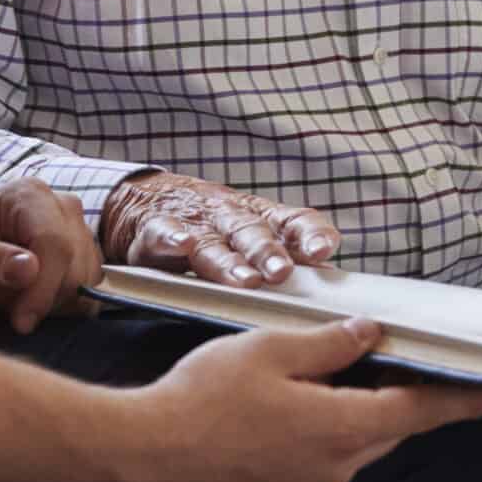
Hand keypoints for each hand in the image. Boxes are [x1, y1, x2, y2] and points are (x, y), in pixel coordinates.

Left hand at [0, 179, 101, 333]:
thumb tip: (29, 268)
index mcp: (28, 196)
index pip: (55, 244)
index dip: (43, 288)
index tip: (20, 322)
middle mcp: (60, 206)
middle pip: (76, 264)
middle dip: (44, 298)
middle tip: (4, 308)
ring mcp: (76, 230)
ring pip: (86, 281)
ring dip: (52, 304)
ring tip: (12, 300)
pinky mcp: (81, 257)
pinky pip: (88, 291)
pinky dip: (62, 307)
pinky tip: (30, 302)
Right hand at [101, 171, 340, 285]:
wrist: (149, 201)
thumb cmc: (214, 227)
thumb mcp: (253, 233)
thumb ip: (289, 254)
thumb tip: (332, 280)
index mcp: (260, 218)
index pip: (292, 221)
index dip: (309, 234)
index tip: (325, 250)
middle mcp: (230, 217)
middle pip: (253, 232)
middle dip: (268, 253)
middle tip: (282, 273)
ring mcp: (194, 223)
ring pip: (214, 242)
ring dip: (229, 260)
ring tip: (245, 280)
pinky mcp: (155, 230)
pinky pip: (164, 232)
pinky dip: (173, 237)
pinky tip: (182, 244)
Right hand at [113, 319, 481, 481]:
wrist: (146, 456)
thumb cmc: (202, 398)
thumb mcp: (270, 350)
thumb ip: (329, 345)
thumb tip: (370, 334)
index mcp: (340, 427)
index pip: (417, 411)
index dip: (458, 402)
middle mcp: (333, 467)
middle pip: (382, 428)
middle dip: (388, 397)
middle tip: (378, 362)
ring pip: (347, 447)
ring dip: (343, 416)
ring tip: (308, 382)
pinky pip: (314, 464)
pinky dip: (311, 437)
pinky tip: (274, 415)